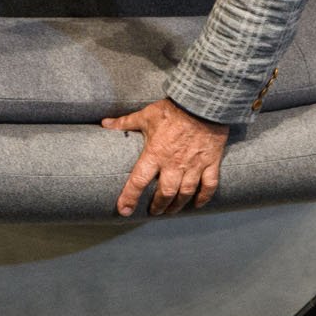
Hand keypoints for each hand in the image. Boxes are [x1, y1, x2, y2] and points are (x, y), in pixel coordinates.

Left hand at [102, 96, 228, 215]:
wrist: (202, 103)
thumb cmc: (172, 109)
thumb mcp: (145, 115)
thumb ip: (125, 122)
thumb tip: (104, 124)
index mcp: (155, 154)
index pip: (139, 181)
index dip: (130, 197)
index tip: (124, 210)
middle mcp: (174, 164)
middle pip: (165, 194)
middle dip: (158, 206)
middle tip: (153, 212)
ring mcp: (194, 165)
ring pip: (185, 193)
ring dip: (177, 205)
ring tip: (171, 211)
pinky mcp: (211, 163)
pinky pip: (209, 186)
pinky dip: (203, 198)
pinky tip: (197, 205)